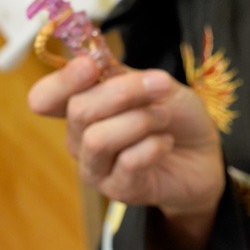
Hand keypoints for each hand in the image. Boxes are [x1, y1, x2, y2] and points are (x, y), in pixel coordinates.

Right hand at [28, 56, 224, 217]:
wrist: (205, 154)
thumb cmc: (176, 117)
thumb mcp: (154, 85)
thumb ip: (122, 75)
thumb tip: (94, 59)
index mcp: (82, 106)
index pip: (44, 97)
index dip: (62, 81)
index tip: (91, 66)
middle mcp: (80, 139)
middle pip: (79, 111)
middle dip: (123, 92)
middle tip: (160, 86)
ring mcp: (96, 168)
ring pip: (98, 139)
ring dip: (140, 120)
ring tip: (164, 119)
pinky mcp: (119, 190)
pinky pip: (127, 162)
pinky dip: (154, 145)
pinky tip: (166, 143)